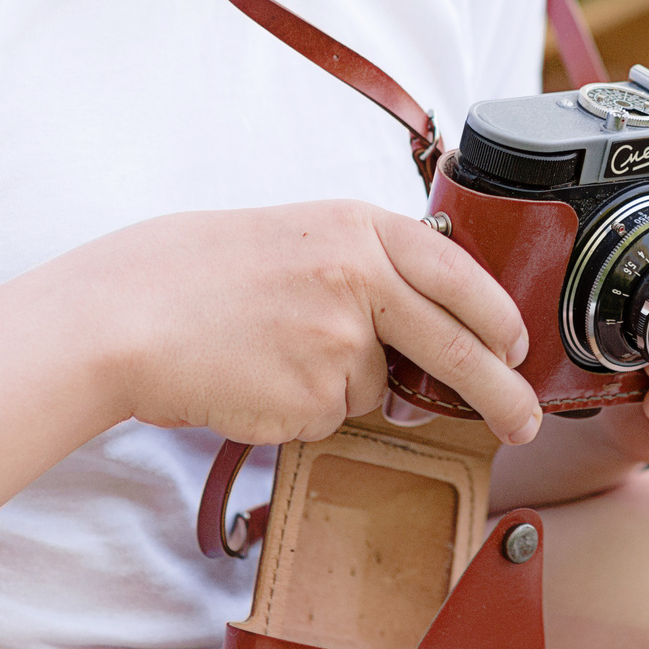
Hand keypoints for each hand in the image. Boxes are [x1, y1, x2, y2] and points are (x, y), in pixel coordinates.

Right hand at [68, 200, 542, 447]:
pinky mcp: (313, 397)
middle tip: (524, 420)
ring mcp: (340, 341)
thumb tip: (419, 332)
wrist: (125, 312)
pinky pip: (331, 418)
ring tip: (271, 349)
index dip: (497, 317)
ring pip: (377, 389)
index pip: (459, 274)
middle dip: (500, 391)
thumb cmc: (198, 273)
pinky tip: (256, 378)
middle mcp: (361, 279)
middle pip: (457, 347)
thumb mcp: (299, 237)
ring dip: (341, 387)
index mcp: (359, 228)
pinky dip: (302, 410)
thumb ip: (365, 270)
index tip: (516, 346)